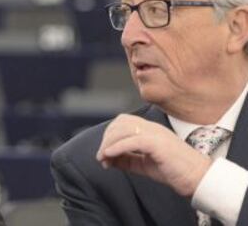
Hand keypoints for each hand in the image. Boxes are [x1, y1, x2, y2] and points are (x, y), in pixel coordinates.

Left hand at [96, 114, 211, 196]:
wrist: (198, 177)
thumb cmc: (173, 170)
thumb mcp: (143, 164)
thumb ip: (126, 159)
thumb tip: (107, 158)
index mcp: (150, 129)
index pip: (123, 121)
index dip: (109, 135)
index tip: (103, 153)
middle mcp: (151, 127)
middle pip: (120, 123)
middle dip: (106, 138)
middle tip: (100, 157)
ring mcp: (155, 133)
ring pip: (124, 129)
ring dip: (108, 143)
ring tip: (103, 159)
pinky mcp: (158, 143)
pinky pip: (132, 141)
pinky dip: (117, 147)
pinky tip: (109, 155)